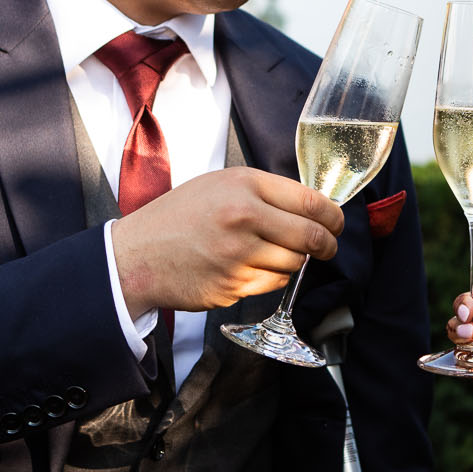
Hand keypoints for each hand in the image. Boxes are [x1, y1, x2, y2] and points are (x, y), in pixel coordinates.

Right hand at [112, 167, 342, 314]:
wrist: (136, 255)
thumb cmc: (178, 217)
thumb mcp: (219, 185)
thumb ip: (263, 193)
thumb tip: (310, 209)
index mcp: (243, 186)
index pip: (310, 202)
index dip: (333, 216)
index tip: (336, 223)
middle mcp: (244, 218)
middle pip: (311, 237)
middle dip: (327, 245)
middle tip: (326, 246)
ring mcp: (238, 255)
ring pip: (294, 264)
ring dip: (294, 262)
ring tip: (274, 254)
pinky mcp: (233, 286)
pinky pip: (273, 285)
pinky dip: (271, 279)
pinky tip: (251, 268)